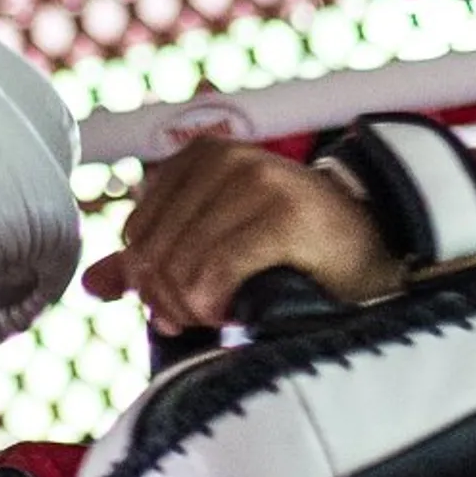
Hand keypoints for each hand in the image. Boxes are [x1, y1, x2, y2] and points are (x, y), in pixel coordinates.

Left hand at [83, 139, 402, 329]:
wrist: (382, 255)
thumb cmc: (299, 254)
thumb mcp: (218, 249)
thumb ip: (155, 261)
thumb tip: (93, 284)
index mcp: (201, 159)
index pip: (137, 234)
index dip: (152, 281)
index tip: (187, 303)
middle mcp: (227, 160)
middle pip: (153, 254)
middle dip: (170, 301)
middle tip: (205, 318)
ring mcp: (257, 182)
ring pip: (179, 268)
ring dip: (196, 308)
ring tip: (228, 313)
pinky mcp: (284, 216)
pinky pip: (214, 276)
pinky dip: (219, 305)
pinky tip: (243, 310)